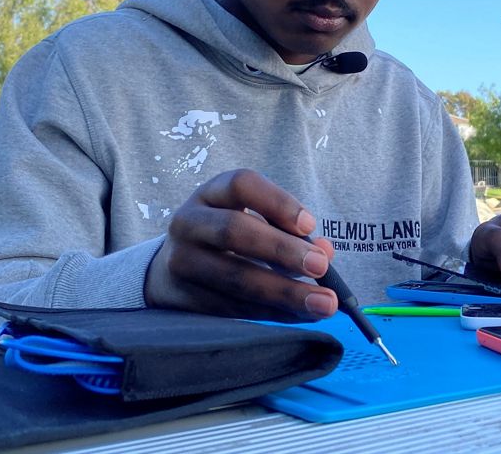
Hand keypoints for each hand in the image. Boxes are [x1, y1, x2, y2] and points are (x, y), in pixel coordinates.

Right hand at [144, 169, 338, 321]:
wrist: (174, 268)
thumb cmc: (229, 239)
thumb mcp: (254, 221)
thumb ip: (290, 232)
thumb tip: (326, 252)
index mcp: (211, 194)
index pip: (242, 184)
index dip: (278, 202)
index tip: (310, 224)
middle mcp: (189, 222)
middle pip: (234, 230)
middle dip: (282, 250)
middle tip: (321, 267)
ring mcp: (181, 260)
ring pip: (233, 277)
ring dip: (284, 293)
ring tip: (323, 304)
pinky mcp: (182, 297)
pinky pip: (232, 308)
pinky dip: (271, 313)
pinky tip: (299, 315)